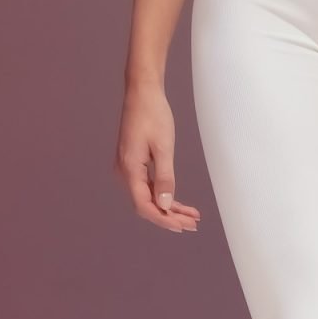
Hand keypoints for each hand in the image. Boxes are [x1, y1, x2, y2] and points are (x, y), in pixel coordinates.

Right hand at [115, 80, 200, 233]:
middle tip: (192, 224)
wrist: (142, 92)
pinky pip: (148, 185)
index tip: (182, 226)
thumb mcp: (163, 147)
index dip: (163, 219)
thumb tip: (165, 205)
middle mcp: (124, 172)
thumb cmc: (153, 114)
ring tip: (191, 216)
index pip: (144, 205)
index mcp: (129, 169)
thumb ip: (165, 178)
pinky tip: (178, 202)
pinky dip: (164, 194)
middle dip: (169, 217)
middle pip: (146, 204)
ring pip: (148, 196)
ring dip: (169, 208)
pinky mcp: (134, 162)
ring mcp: (128, 167)